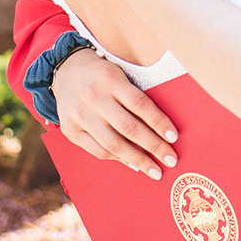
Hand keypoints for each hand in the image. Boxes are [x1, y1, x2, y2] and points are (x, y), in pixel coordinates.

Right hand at [53, 47, 180, 179]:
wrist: (66, 71)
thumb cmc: (104, 73)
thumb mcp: (121, 73)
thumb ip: (136, 94)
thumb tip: (161, 125)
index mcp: (111, 79)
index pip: (140, 104)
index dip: (158, 122)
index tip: (174, 137)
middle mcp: (94, 98)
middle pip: (128, 128)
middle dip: (153, 146)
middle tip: (171, 160)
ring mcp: (80, 115)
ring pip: (113, 144)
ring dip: (137, 160)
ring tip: (154, 170)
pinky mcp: (70, 130)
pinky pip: (97, 150)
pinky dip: (117, 159)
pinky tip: (133, 163)